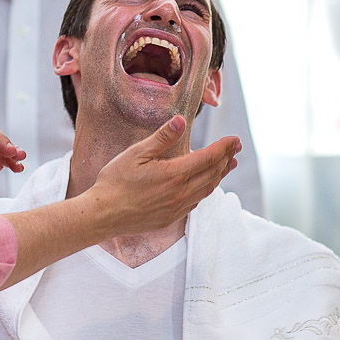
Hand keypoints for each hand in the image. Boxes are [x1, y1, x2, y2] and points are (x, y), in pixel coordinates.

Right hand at [90, 116, 238, 237]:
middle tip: (236, 148)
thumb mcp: (136, 153)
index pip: (209, 158)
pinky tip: (206, 185)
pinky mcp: (171, 218)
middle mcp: (182, 193)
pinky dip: (207, 189)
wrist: (103, 214)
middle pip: (213, 173)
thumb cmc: (115, 182)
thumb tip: (181, 121)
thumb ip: (162, 138)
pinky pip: (196, 202)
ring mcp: (178, 208)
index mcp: (175, 174)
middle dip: (227, 158)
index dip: (224, 147)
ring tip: (229, 165)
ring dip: (220, 175)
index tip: (235, 139)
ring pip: (208, 189)